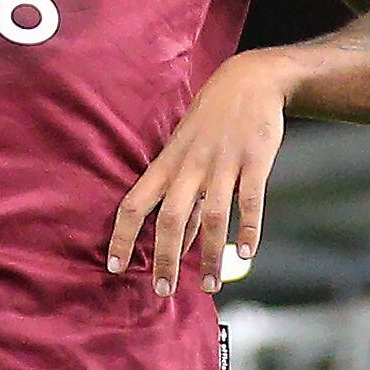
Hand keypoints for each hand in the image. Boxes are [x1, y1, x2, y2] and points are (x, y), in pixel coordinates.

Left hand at [109, 52, 289, 298]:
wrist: (250, 79)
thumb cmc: (213, 120)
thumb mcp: (187, 151)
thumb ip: (185, 196)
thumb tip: (180, 240)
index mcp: (168, 164)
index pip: (135, 203)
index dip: (122, 236)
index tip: (114, 267)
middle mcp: (191, 166)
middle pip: (170, 218)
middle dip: (165, 257)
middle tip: (163, 290)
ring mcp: (223, 163)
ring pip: (212, 217)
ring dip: (210, 255)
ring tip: (210, 285)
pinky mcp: (254, 160)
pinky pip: (250, 200)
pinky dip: (248, 229)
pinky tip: (246, 253)